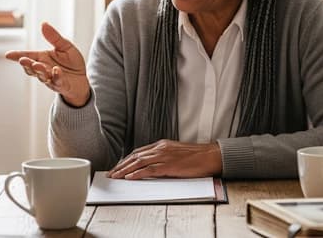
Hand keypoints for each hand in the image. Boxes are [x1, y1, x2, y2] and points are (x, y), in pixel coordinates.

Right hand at [5, 22, 89, 106]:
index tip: (8, 55)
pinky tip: (56, 70)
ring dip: (39, 70)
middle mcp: (44, 69)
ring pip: (42, 76)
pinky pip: (57, 81)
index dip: (17, 56)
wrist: (82, 79)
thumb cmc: (72, 62)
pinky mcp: (61, 85)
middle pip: (32, 67)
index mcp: (42, 58)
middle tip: (23, 60)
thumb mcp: (65, 46)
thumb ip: (54, 37)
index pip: (28, 56)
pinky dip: (56, 76)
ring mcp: (51, 78)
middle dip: (27, 64)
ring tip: (37, 65)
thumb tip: (43, 24)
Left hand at [108, 140, 222, 178]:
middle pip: (135, 156)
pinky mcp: (170, 165)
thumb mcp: (176, 153)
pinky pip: (150, 169)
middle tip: (111, 173)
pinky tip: (130, 177)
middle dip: (121, 165)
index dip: (126, 160)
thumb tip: (152, 166)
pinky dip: (138, 173)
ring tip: (116, 176)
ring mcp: (165, 156)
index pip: (138, 152)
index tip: (118, 167)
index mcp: (162, 145)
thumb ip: (164, 157)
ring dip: (125, 170)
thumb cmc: (196, 156)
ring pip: (139, 162)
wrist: (211, 155)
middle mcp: (161, 148)